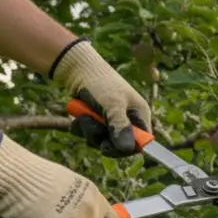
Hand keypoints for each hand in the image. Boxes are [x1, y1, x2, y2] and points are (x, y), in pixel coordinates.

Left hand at [51, 39, 152, 157]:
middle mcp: (127, 121)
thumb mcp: (113, 104)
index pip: (140, 143)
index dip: (126, 149)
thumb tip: (127, 150)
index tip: (109, 147)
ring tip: (84, 115)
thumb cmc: (100, 83)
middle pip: (118, 146)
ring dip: (89, 131)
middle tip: (93, 126)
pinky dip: (81, 128)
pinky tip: (78, 116)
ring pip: (100, 141)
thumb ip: (121, 127)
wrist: (77, 68)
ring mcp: (110, 122)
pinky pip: (88, 136)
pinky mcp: (95, 122)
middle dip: (102, 138)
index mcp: (139, 116)